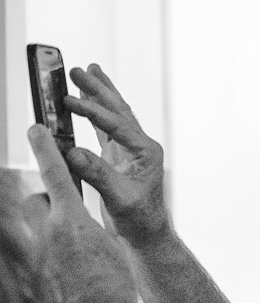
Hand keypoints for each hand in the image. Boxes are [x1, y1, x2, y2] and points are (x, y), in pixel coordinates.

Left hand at [25, 125, 140, 302]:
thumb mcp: (108, 251)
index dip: (45, 149)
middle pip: (37, 202)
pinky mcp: (28, 274)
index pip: (54, 175)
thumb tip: (78, 224)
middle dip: (48, 203)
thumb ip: (88, 230)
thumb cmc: (114, 293)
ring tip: (70, 251)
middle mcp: (46, 236)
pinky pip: (35, 252)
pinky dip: (47, 256)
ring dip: (47, 231)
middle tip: (68, 217)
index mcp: (72, 223)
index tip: (36, 128)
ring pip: (33, 228)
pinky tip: (64, 273)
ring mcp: (32, 256)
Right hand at [63, 64, 169, 248]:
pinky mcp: (120, 156)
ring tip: (86, 71)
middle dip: (98, 89)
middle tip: (77, 68)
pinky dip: (95, 113)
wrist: (147, 233)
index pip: (118, 125)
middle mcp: (141, 146)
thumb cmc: (139, 219)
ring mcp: (131, 149)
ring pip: (113, 114)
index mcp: (146, 151)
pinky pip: (105, 128)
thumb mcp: (119, 198)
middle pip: (118, 110)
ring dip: (98, 94)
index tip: (68, 100)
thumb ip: (98, 175)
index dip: (93, 111)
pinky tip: (85, 99)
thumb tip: (72, 153)